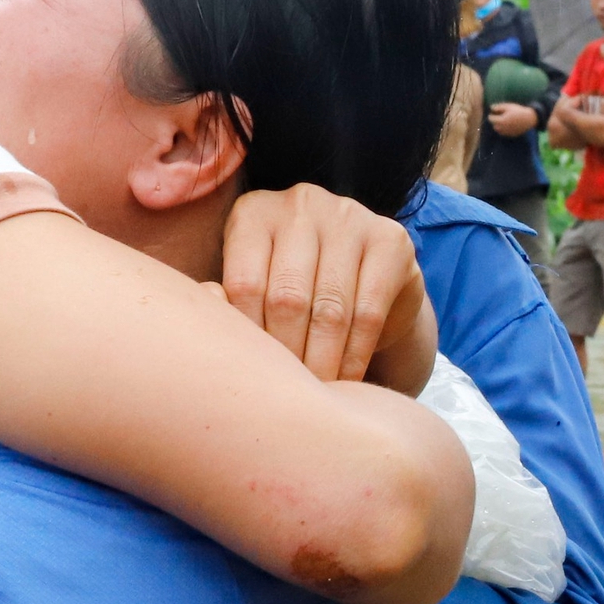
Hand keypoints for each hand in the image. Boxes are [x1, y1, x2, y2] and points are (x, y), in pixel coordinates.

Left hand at [220, 182, 432, 388]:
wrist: (362, 280)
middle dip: (286, 355)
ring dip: (322, 361)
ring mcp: (348, 216)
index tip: (250, 379)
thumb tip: (212, 343)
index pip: (244, 284)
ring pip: (330, 308)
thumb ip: (225, 304)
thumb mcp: (252, 288)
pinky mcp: (392, 239)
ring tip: (313, 395)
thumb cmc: (287, 290)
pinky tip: (348, 379)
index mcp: (253, 213)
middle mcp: (298, 205)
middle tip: (283, 398)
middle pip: (287, 297)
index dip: (248, 339)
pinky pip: (369, 310)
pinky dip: (356, 353)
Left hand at [487, 101, 538, 136]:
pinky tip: (509, 124)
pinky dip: (504, 129)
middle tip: (501, 116)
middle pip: (494, 125)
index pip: (490, 119)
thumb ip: (499, 107)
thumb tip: (491, 107)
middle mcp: (503, 128)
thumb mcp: (508, 106)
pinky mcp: (511, 135)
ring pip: (498, 130)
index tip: (495, 112)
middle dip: (495, 121)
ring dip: (499, 126)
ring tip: (505, 120)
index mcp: (501, 120)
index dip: (492, 114)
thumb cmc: (519, 111)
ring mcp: (507, 132)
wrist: (530, 118)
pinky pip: (504, 133)